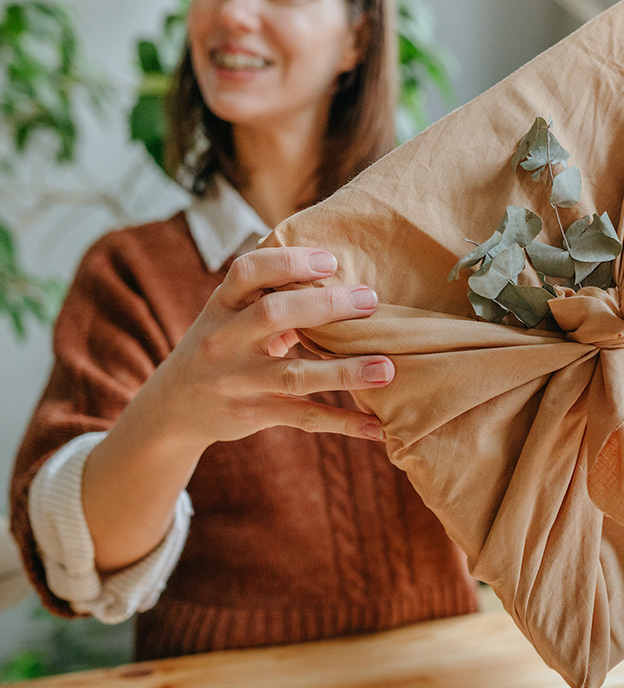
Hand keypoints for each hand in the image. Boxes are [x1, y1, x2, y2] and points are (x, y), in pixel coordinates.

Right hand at [141, 245, 393, 451]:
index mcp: (221, 306)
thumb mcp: (229, 316)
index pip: (247, 272)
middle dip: (326, 306)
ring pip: (295, 375)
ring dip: (345, 372)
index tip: (331, 260)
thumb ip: (271, 298)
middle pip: (274, 315)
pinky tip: (377, 427)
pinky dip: (344, 423)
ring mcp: (240, 381)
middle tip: (371, 301)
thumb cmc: (220, 347)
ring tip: (388, 368)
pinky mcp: (255, 414)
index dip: (289, 261)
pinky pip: (304, 418)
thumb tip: (339, 273)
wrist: (173, 408)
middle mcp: (225, 341)